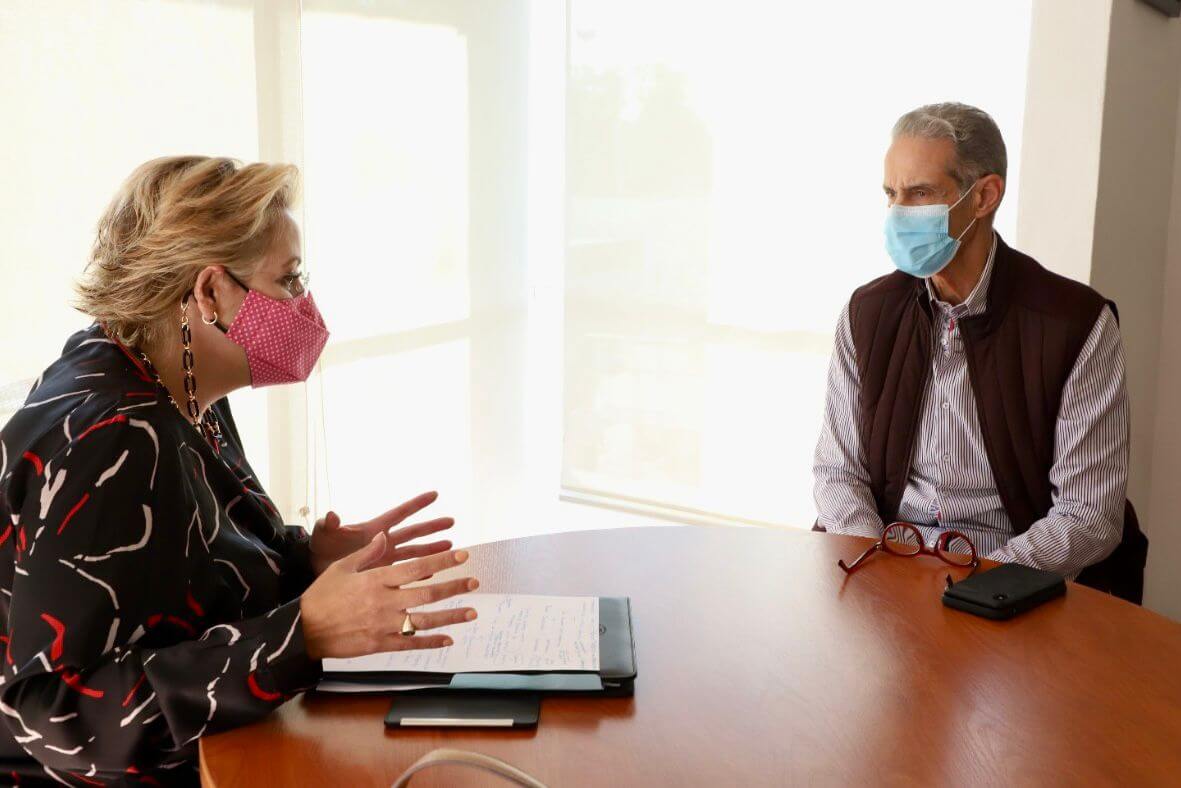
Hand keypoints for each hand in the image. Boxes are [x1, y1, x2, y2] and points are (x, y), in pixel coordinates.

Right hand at [300, 531, 480, 659]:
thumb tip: (386, 536)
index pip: (418, 568)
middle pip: (428, 593)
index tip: (462, 556)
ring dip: (451, 616)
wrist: (304, 629)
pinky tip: (448, 639)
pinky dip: (431, 641)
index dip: (442, 562)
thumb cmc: (322, 595)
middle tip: (475, 582)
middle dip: (454, 587)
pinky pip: (411, 643)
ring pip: (425, 620)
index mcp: (378, 579)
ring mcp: (385, 624)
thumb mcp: (343, 567)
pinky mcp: (380, 644)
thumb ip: (368, 553)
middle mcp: (386, 601)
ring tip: (472, 612)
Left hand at [309, 491, 452, 575]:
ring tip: (451, 547)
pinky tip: (433, 573)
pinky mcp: (382, 574)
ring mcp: (384, 558)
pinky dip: (419, 572)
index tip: (435, 494)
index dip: (416, 504)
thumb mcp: (323, 534)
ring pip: (414, 553)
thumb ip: (329, 525)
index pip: (399, 513)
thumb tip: (332, 515)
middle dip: (432, 527)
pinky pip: (405, 572)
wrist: (315, 572)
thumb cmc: (319, 548)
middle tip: (451, 522)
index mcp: (373, 529)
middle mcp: (383, 542)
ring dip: (431, 550)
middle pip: (413, 533)